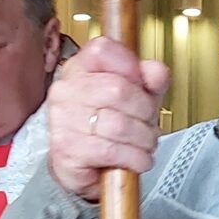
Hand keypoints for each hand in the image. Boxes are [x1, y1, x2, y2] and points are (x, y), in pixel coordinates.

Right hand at [48, 36, 168, 202]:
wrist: (88, 168)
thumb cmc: (111, 128)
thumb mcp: (138, 97)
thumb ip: (151, 79)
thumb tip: (156, 72)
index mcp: (79, 68)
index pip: (102, 50)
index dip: (130, 66)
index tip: (141, 85)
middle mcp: (66, 91)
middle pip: (118, 90)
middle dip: (145, 112)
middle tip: (149, 123)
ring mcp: (62, 120)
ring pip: (118, 124)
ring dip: (143, 139)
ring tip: (145, 144)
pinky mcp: (66, 151)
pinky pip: (111, 151)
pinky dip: (134, 158)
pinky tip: (137, 159)